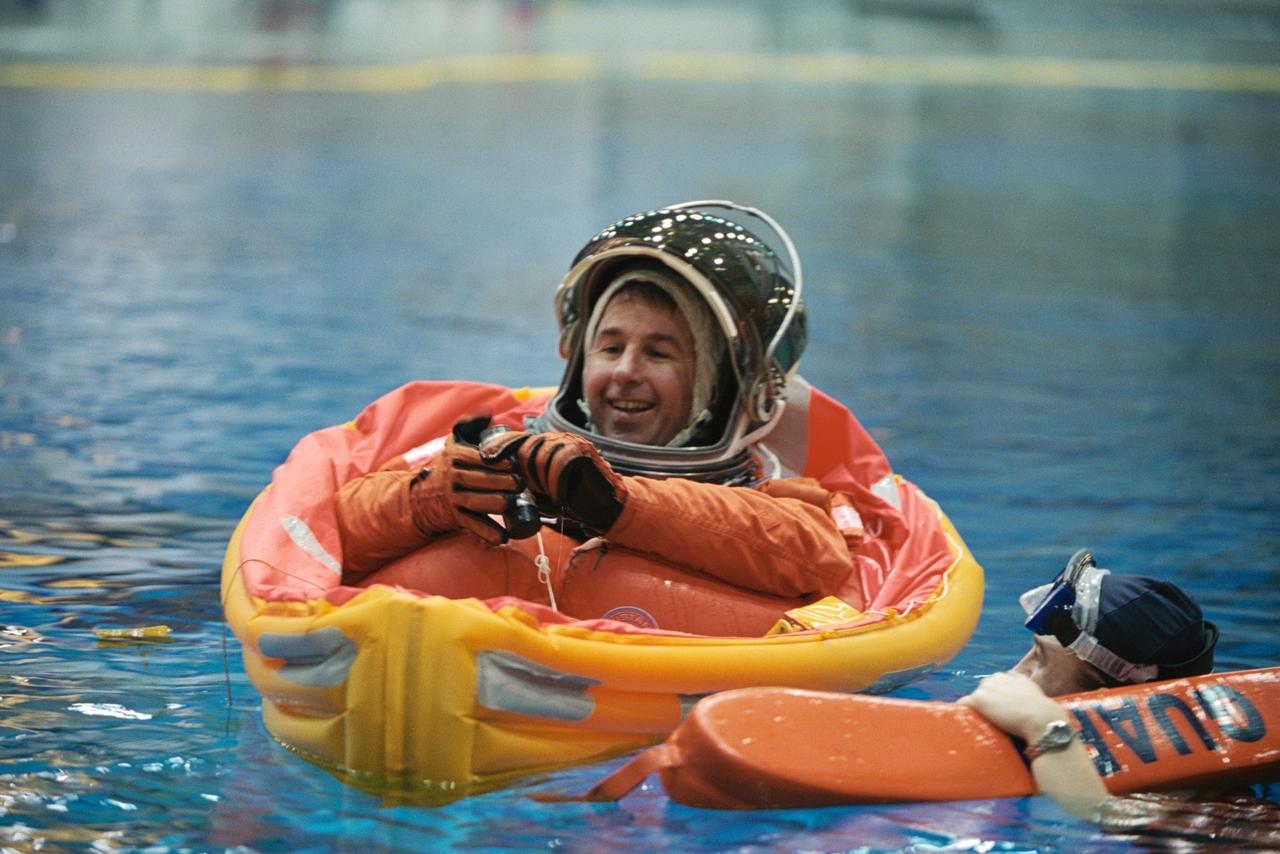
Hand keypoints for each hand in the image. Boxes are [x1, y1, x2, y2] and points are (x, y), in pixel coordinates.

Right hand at [408, 430, 520, 545]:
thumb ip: (469, 425)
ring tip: (512, 502)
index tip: (513, 465)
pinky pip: (473, 526)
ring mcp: (453, 499)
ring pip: (476, 502)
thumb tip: (488, 416)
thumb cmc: (449, 465)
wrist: (424, 495)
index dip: (497, 462)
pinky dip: (488, 533)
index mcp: (455, 456)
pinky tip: (503, 536)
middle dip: (502, 483)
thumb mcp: (454, 442)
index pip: (477, 458)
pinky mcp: (457, 518)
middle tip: (520, 484)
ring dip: (497, 503)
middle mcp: (452, 477)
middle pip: (479, 480)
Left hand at [480, 431, 625, 533]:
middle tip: (534, 489)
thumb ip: (523, 480)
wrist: (604, 506)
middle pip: (527, 445)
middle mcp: (558, 438)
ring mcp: (571, 442)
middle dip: (522, 468)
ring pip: (540, 453)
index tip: (486, 457)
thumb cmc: (569, 500)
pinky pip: (558, 462)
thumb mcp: (539, 488)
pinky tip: (559, 494)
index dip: (500, 446)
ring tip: (550, 492)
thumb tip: (494, 483)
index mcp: (547, 444)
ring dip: (539, 477)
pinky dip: (555, 482)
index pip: (517, 438)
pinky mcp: (582, 451)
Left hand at [957, 671, 1068, 741]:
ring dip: (977, 706)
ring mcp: (987, 688)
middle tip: (993, 716)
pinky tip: (962, 719)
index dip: (998, 697)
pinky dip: (962, 711)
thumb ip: (1028, 696)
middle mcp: (999, 678)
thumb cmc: (1045, 715)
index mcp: (1014, 677)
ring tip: (981, 720)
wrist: (1041, 718)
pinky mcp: (979, 698)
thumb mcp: (1038, 698)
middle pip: (985, 687)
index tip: (1001, 708)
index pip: (998, 683)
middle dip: (987, 699)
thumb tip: (1030, 708)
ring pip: (975, 696)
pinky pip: (963, 703)